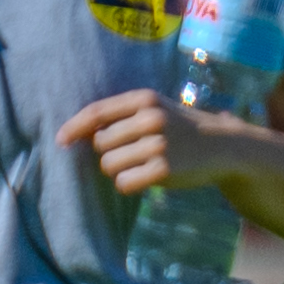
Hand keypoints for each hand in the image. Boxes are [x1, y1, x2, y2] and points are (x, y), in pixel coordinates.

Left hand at [58, 90, 243, 197]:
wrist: (223, 146)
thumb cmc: (180, 128)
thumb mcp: (155, 109)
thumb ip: (121, 115)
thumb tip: (79, 133)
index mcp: (144, 99)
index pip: (96, 113)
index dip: (74, 127)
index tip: (60, 140)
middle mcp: (150, 119)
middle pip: (99, 144)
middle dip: (108, 153)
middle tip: (132, 154)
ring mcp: (158, 145)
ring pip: (108, 165)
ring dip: (118, 170)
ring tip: (141, 165)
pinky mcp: (163, 170)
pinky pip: (123, 182)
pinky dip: (129, 184)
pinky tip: (146, 178)